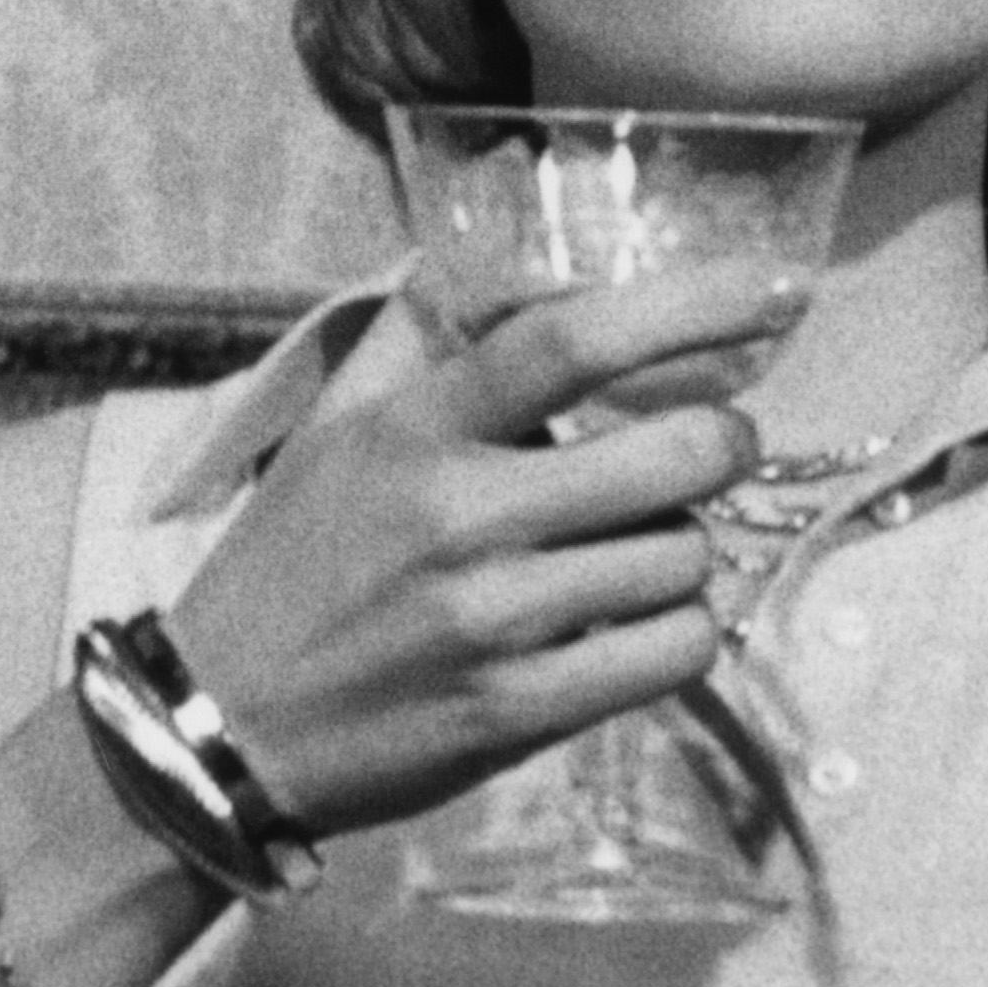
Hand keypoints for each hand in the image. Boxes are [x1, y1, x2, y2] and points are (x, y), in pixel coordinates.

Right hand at [152, 260, 800, 837]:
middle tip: (712, 447)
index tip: (768, 290)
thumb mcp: (332, 428)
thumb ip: (419, 334)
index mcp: (413, 429)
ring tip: (635, 557)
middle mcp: (456, 516)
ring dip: (686, 551)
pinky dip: (682, 635)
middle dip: (725, 441)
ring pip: (685, 558)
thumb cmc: (292, 565)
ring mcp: (490, 621)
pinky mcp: (515, 713)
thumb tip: (503, 258)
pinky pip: (671, 654)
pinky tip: (639, 627)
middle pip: (674, 452)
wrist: (219, 728)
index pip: (569, 338)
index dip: (690, 304)